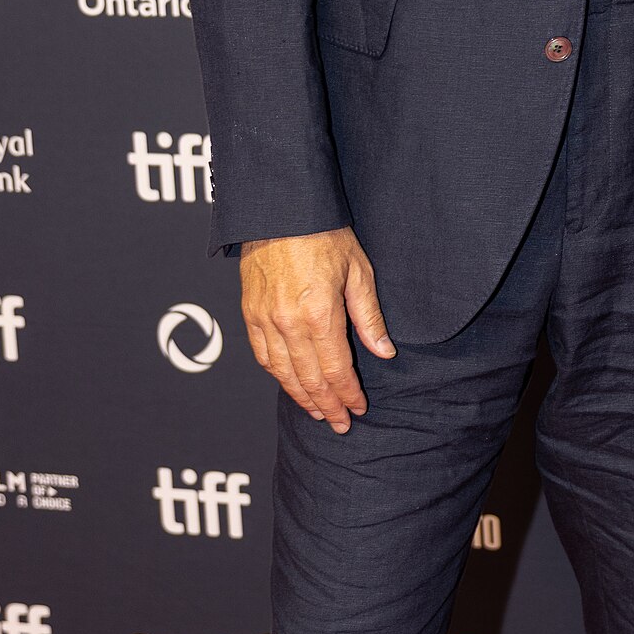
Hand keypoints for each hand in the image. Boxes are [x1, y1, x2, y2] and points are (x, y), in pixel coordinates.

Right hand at [240, 227, 394, 431]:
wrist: (280, 209)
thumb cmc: (324, 234)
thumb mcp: (359, 272)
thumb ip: (369, 317)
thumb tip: (384, 352)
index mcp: (319, 314)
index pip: (335, 370)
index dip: (348, 394)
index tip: (359, 409)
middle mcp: (287, 323)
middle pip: (308, 379)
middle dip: (327, 405)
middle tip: (340, 424)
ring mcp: (264, 319)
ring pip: (282, 373)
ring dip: (301, 396)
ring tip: (318, 412)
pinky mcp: (249, 313)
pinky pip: (262, 355)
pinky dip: (277, 375)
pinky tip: (290, 384)